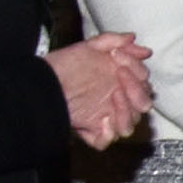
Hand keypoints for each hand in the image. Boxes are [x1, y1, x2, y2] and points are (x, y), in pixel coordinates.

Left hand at [46, 32, 152, 150]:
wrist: (39, 80)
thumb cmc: (63, 65)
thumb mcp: (88, 48)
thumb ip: (113, 41)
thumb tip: (139, 45)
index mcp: (120, 86)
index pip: (144, 84)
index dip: (137, 70)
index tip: (119, 56)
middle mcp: (116, 104)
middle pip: (142, 106)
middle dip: (137, 90)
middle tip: (121, 75)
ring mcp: (105, 119)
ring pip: (129, 126)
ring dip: (128, 110)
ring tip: (115, 94)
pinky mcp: (90, 132)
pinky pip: (106, 141)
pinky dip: (109, 132)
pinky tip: (104, 119)